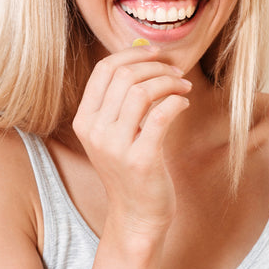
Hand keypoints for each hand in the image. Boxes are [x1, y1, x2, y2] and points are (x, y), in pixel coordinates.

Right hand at [72, 45, 191, 237]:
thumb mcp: (113, 134)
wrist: (136, 215)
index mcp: (84, 120)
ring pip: (142, 92)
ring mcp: (116, 147)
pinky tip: (184, 104)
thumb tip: (143, 56)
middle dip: (157, 67)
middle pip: (125, 76)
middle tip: (177, 73)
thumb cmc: (130, 169)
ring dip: (169, 82)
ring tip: (184, 87)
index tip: (157, 54)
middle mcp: (95, 132)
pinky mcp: (141, 160)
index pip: (103, 70)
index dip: (132, 54)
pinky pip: (161, 115)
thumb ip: (120, 100)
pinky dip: (177, 102)